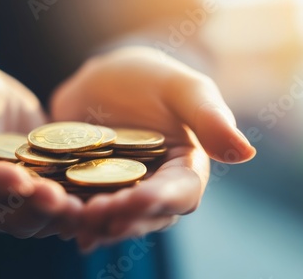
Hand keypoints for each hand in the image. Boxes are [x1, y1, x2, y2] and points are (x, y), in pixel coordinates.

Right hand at [0, 47, 81, 238]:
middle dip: (36, 209)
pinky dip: (80, 201)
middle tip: (62, 201)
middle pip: (7, 213)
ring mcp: (12, 193)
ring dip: (63, 215)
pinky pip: (60, 197)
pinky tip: (105, 197)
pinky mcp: (40, 182)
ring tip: (89, 207)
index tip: (19, 180)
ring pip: (38, 215)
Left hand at [50, 46, 255, 250]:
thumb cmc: (153, 79)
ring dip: (92, 224)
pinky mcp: (91, 191)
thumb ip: (210, 118)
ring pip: (111, 219)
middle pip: (142, 216)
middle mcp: (154, 191)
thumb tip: (246, 153)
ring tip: (71, 221)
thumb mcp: (184, 89)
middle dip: (120, 218)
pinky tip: (56, 220)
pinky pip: (83, 207)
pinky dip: (71, 215)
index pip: (179, 193)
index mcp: (184, 171)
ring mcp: (121, 195)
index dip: (160, 198)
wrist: (108, 80)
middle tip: (95, 214)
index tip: (137, 198)